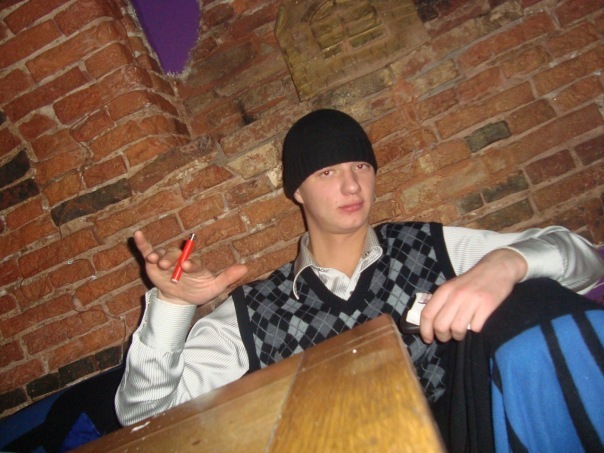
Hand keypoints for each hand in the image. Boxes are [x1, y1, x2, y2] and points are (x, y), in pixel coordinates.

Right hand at [133, 231, 247, 305]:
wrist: (180, 300)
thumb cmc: (198, 291)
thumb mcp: (213, 288)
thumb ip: (227, 277)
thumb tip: (245, 268)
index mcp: (195, 262)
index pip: (193, 261)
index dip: (191, 263)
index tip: (187, 266)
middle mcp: (180, 257)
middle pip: (176, 255)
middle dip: (172, 259)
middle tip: (170, 265)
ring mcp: (166, 258)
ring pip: (162, 254)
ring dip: (159, 256)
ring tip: (155, 260)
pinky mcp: (153, 262)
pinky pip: (147, 250)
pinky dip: (143, 243)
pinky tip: (138, 234)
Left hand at [419, 248, 527, 342]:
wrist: (497, 268)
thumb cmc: (472, 281)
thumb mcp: (452, 286)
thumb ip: (441, 301)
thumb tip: (429, 323)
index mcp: (444, 290)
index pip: (427, 314)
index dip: (425, 331)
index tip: (428, 339)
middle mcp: (456, 295)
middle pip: (440, 326)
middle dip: (443, 337)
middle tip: (448, 336)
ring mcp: (472, 300)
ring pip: (457, 329)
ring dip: (458, 336)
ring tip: (461, 332)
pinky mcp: (487, 305)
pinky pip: (475, 327)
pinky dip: (475, 329)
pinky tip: (476, 323)